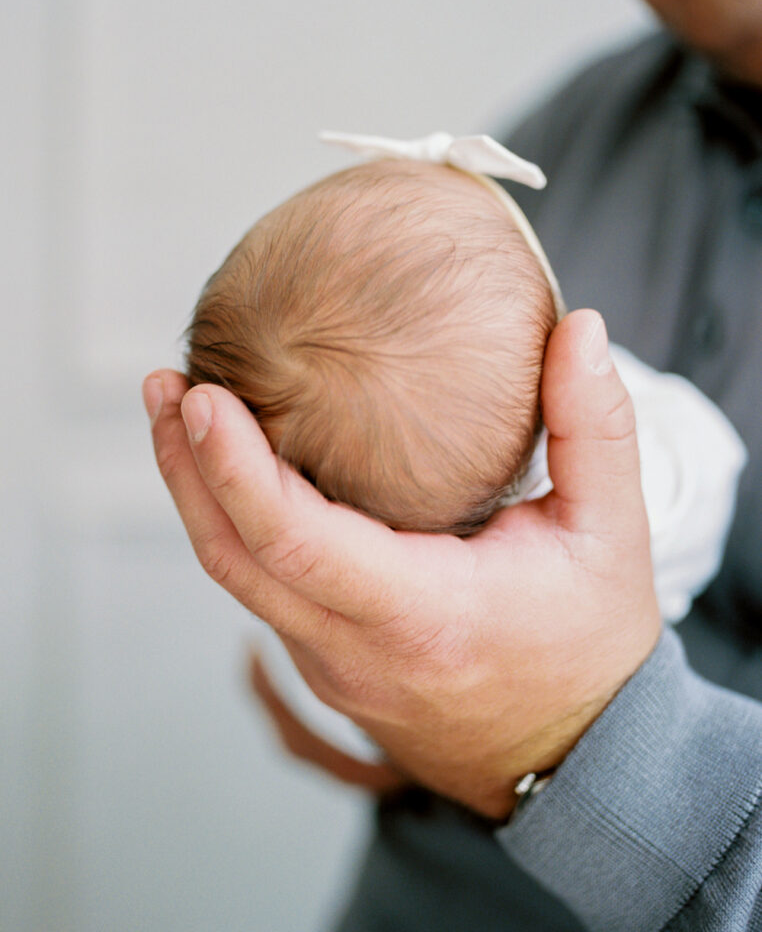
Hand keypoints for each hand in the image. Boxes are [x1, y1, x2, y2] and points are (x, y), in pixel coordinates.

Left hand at [143, 309, 660, 818]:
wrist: (575, 761)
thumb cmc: (592, 648)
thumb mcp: (613, 534)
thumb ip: (596, 426)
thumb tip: (581, 328)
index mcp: (424, 616)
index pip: (298, 544)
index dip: (234, 470)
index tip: (199, 398)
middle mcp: (359, 652)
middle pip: (236, 559)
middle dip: (186, 469)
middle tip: (163, 385)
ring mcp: (335, 670)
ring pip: (238, 580)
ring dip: (200, 498)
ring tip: (178, 419)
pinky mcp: (331, 669)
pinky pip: (264, 594)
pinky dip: (235, 530)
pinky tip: (234, 481)